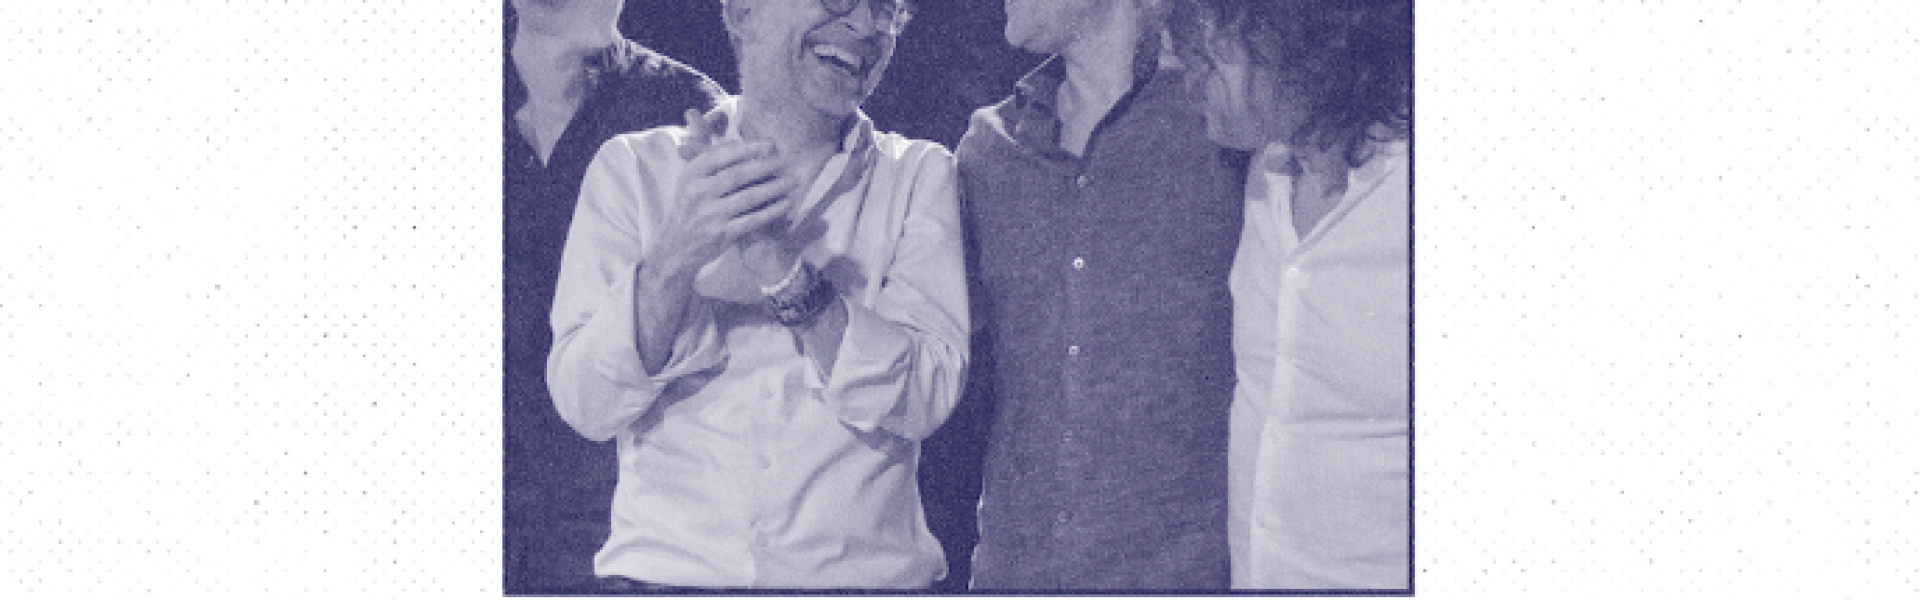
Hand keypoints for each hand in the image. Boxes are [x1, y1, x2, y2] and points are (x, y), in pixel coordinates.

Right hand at [643, 110, 800, 280]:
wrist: (675, 248)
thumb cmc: (689, 208)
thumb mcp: (690, 180)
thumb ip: (707, 157)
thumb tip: (728, 134)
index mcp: (691, 174)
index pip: (720, 155)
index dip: (747, 148)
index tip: (770, 144)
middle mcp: (698, 192)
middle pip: (738, 174)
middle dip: (766, 166)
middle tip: (786, 162)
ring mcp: (709, 215)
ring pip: (748, 197)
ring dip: (774, 188)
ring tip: (792, 181)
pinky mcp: (721, 234)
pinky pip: (752, 220)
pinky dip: (771, 211)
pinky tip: (786, 204)